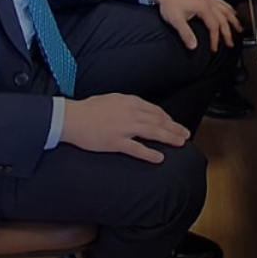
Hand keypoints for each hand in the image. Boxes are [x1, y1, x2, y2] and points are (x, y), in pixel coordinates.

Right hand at [61, 94, 188, 162]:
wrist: (70, 118)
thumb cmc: (87, 109)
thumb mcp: (111, 99)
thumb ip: (127, 104)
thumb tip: (139, 110)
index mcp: (130, 101)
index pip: (155, 110)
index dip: (167, 118)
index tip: (174, 124)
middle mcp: (131, 113)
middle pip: (159, 121)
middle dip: (175, 128)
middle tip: (186, 134)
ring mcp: (124, 128)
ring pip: (153, 133)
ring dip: (169, 138)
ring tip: (180, 143)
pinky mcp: (116, 142)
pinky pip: (137, 149)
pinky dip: (150, 154)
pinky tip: (160, 158)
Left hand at [156, 0, 241, 52]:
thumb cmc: (169, 4)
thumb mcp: (176, 21)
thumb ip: (186, 34)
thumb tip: (193, 46)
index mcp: (203, 8)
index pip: (214, 26)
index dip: (215, 39)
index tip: (214, 48)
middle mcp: (208, 3)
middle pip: (223, 19)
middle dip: (227, 32)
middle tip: (230, 43)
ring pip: (225, 9)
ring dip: (233, 19)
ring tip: (239, 27)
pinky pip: (221, 2)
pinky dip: (228, 8)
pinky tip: (230, 11)